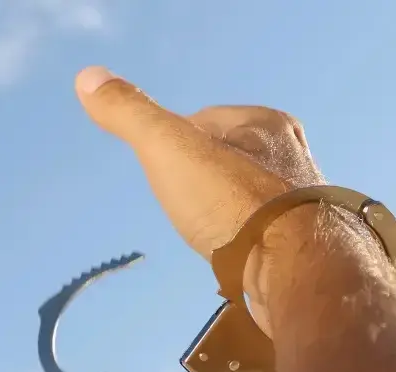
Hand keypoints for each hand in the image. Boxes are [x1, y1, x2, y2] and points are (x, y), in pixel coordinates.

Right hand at [74, 66, 326, 330]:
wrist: (296, 270)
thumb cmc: (232, 202)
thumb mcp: (170, 149)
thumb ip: (131, 114)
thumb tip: (87, 77)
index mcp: (266, 122)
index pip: (204, 120)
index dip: (175, 145)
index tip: (165, 172)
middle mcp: (293, 154)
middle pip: (227, 159)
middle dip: (205, 180)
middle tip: (187, 206)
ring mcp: (305, 199)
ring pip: (247, 196)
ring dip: (226, 212)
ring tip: (209, 233)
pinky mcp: (308, 241)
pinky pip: (264, 232)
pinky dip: (245, 240)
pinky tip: (233, 255)